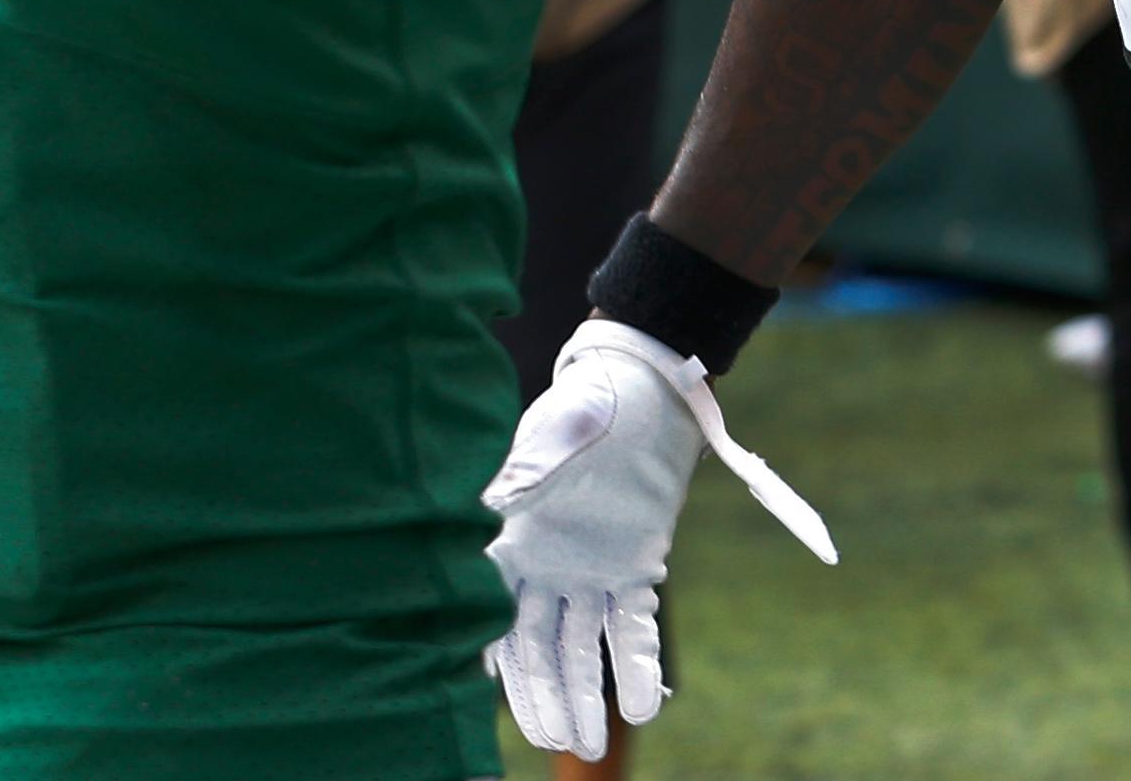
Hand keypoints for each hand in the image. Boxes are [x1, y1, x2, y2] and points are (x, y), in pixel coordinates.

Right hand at [485, 319, 836, 758]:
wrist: (645, 387)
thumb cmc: (589, 402)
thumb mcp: (558, 431)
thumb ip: (531, 471)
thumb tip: (496, 502)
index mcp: (511, 542)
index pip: (493, 615)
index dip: (494, 662)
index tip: (485, 703)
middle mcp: (545, 568)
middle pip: (537, 648)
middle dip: (545, 698)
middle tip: (555, 744)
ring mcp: (590, 572)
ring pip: (580, 648)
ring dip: (586, 695)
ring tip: (587, 744)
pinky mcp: (637, 567)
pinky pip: (634, 625)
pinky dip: (637, 664)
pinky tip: (644, 706)